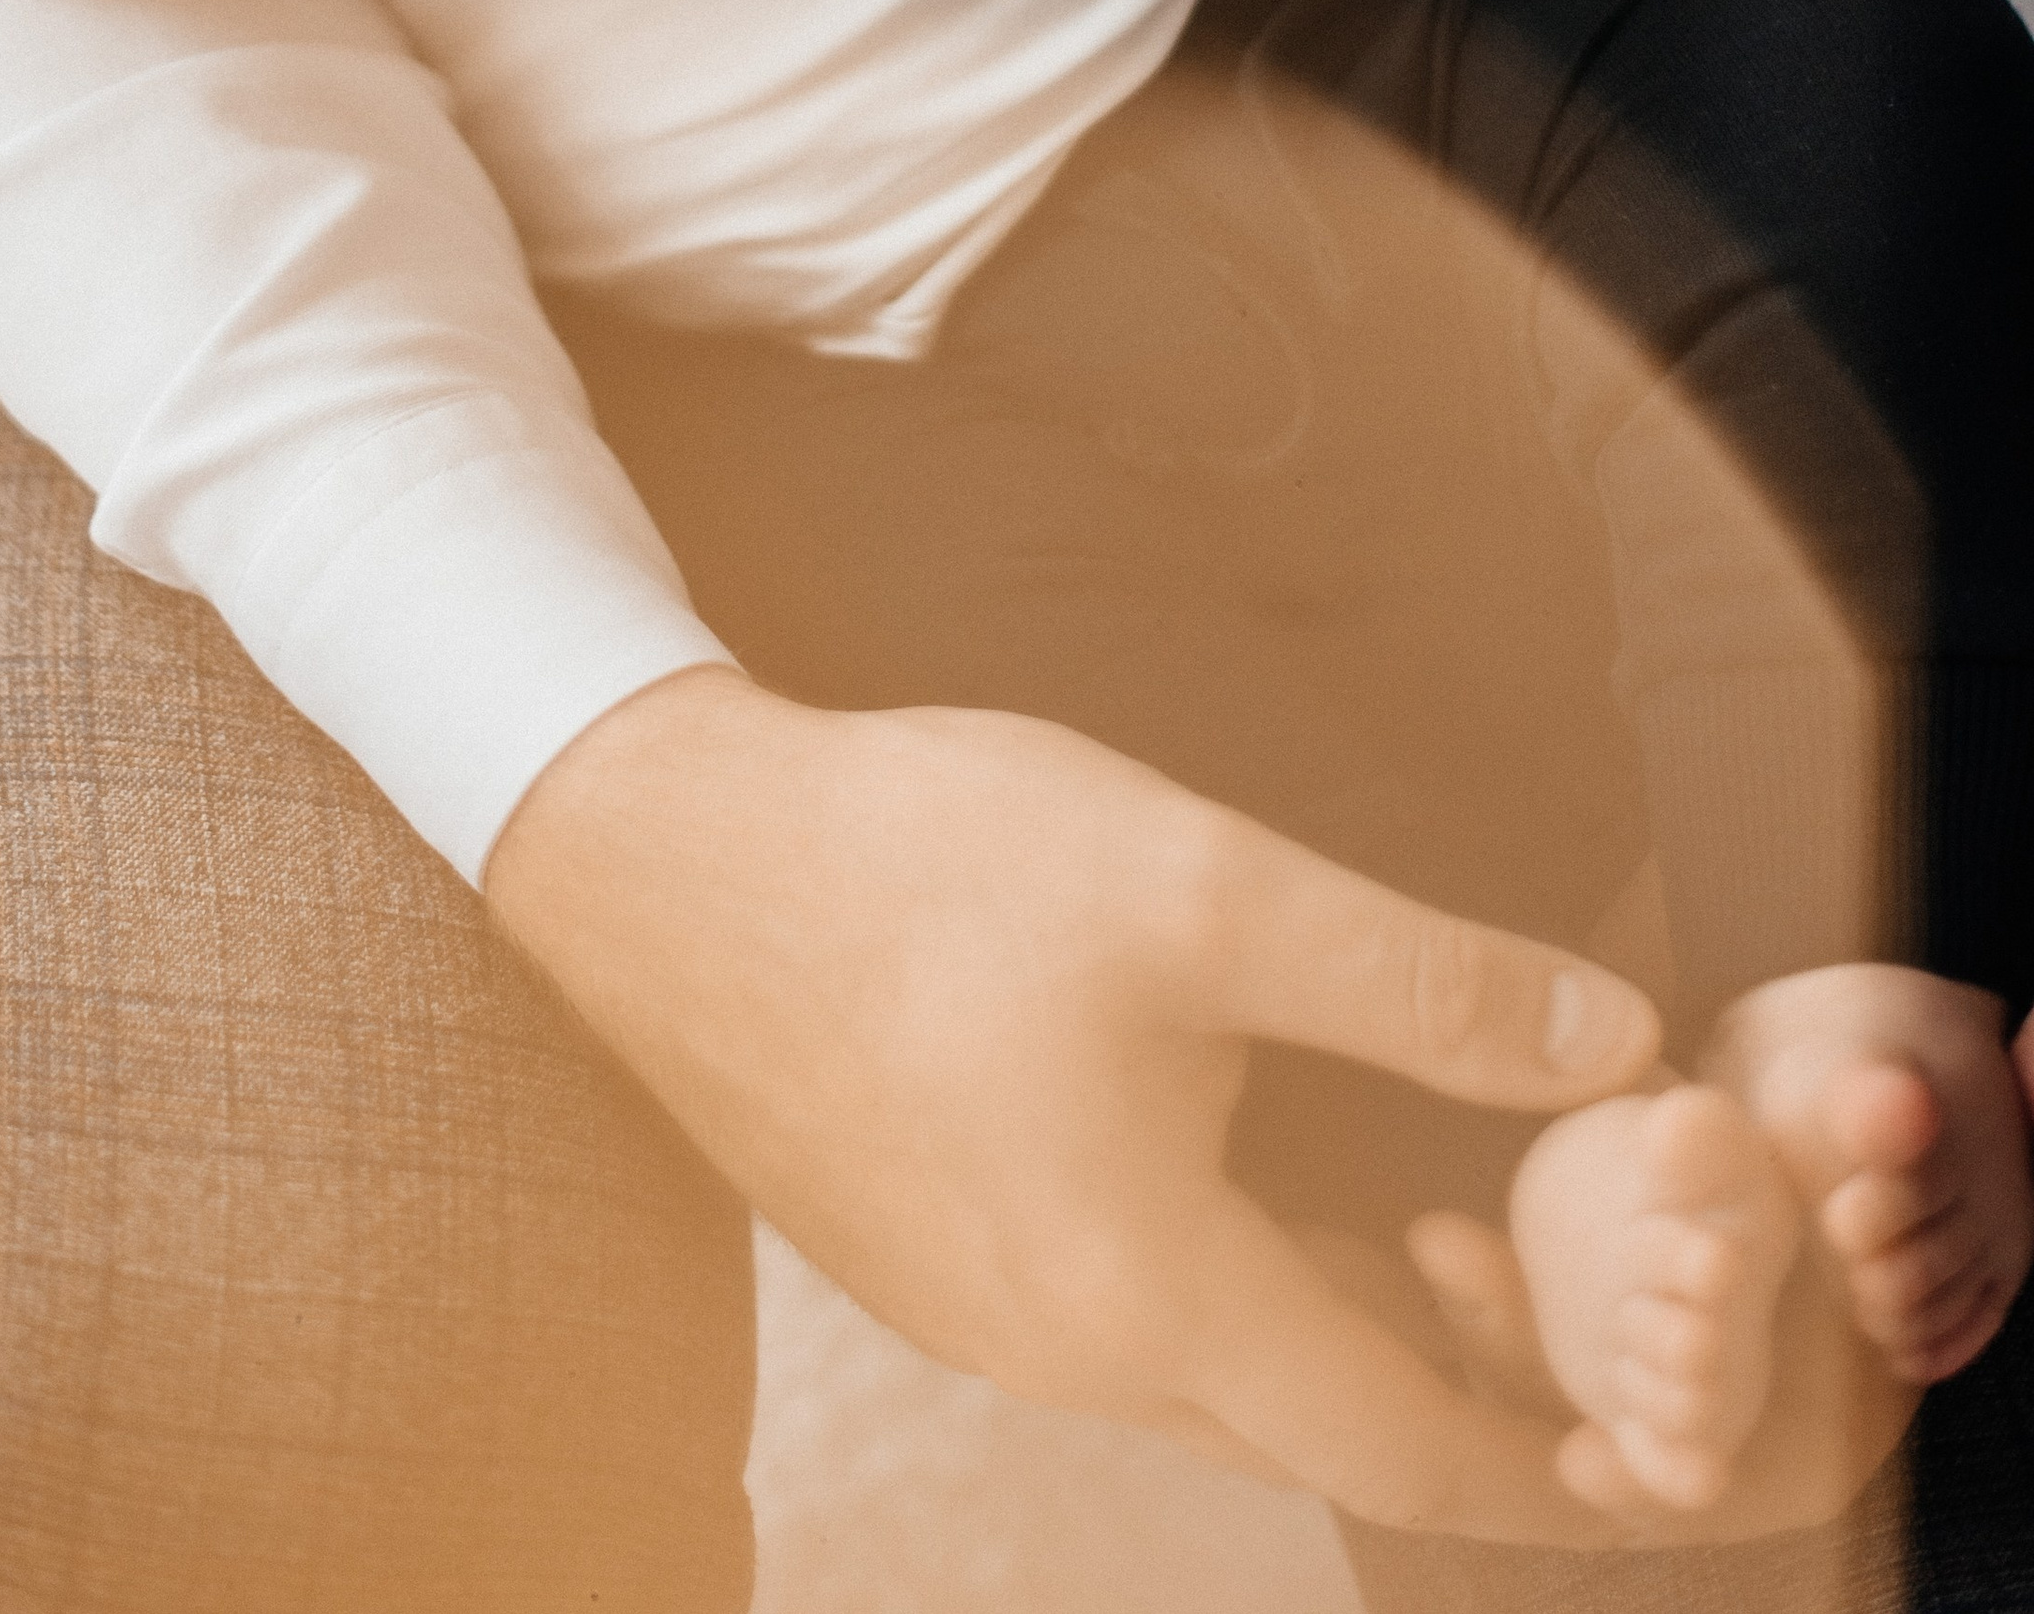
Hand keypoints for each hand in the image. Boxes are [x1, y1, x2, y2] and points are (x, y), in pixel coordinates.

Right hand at [490, 671, 1668, 1543]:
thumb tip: (1614, 1046)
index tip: (1649, 1457)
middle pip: (1307, 1418)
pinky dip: (1215, 1278)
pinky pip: (1114, 1317)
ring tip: (1420, 1208)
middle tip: (1547, 1276)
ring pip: (1208, 1367)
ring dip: (1325, 1320)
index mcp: (1148, 1291)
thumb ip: (1424, 982)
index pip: (1404, 1449)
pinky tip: (1241, 1151)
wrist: (668, 855)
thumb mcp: (1209, 887)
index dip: (1548, 1461)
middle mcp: (1060, 1354)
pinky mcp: (922, 1263)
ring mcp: (977, 1319)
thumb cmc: (929, 861)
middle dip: (1445, 1377)